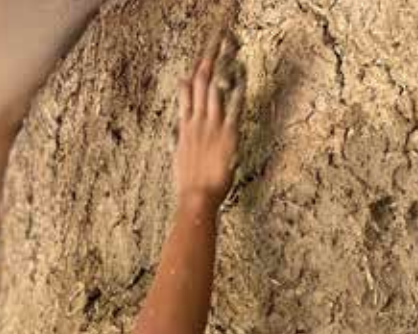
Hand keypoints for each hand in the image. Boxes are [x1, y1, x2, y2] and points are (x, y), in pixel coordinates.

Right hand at [173, 33, 245, 213]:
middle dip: (204, 66)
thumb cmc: (188, 186)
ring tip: (227, 55)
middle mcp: (196, 124)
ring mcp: (212, 127)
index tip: (193, 67)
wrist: (196, 199)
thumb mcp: (178, 160)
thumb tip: (176, 131)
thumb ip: (179, 141)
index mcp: (184, 130)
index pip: (185, 96)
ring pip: (214, 91)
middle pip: (199, 86)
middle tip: (211, 50)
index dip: (189, 79)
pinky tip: (242, 78)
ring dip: (221, 72)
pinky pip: (234, 107)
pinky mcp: (227, 135)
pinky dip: (237, 91)